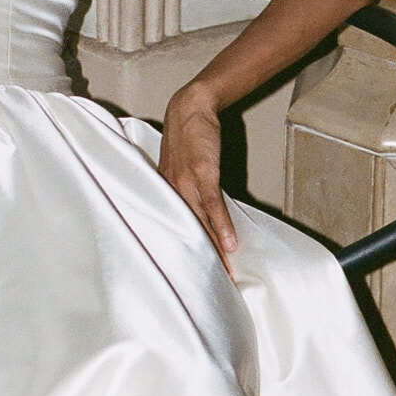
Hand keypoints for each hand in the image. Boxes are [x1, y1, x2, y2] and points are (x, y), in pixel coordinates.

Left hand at [158, 82, 236, 267]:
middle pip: (186, 233)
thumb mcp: (180, 169)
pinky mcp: (202, 174)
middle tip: (208, 285)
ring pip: (199, 225)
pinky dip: (222, 226)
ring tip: (225, 273)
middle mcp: (171, 192)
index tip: (190, 275)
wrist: (189, 109)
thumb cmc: (186, 139)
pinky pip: (213, 206)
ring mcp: (186, 184)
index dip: (183, 253)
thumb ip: (184, 192)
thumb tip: (197, 214)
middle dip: (198, 260)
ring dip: (213, 250)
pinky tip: (230, 244)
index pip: (173, 230)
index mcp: (165, 193)